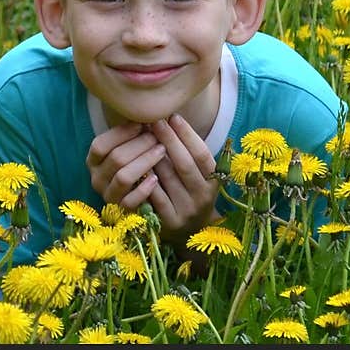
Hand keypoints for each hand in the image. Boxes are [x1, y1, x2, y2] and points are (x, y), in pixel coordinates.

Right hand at [86, 122, 165, 206]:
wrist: (141, 194)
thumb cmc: (136, 161)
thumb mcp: (129, 146)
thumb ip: (132, 133)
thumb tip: (148, 116)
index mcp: (94, 161)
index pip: (100, 145)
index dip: (121, 133)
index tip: (141, 124)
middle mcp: (97, 178)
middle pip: (116, 158)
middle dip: (140, 144)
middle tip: (158, 136)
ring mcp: (108, 195)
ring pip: (124, 177)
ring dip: (145, 161)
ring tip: (161, 151)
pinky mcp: (121, 211)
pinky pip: (131, 201)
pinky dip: (144, 189)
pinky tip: (156, 179)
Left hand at [143, 114, 220, 248]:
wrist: (189, 233)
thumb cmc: (190, 193)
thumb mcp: (199, 176)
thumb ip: (189, 153)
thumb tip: (171, 119)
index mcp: (214, 181)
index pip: (202, 154)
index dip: (188, 135)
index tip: (174, 116)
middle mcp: (203, 196)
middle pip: (184, 164)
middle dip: (168, 139)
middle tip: (155, 120)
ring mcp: (186, 210)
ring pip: (167, 178)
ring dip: (152, 155)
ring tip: (142, 136)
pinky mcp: (169, 221)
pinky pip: (153, 195)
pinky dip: (144, 178)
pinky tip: (135, 163)